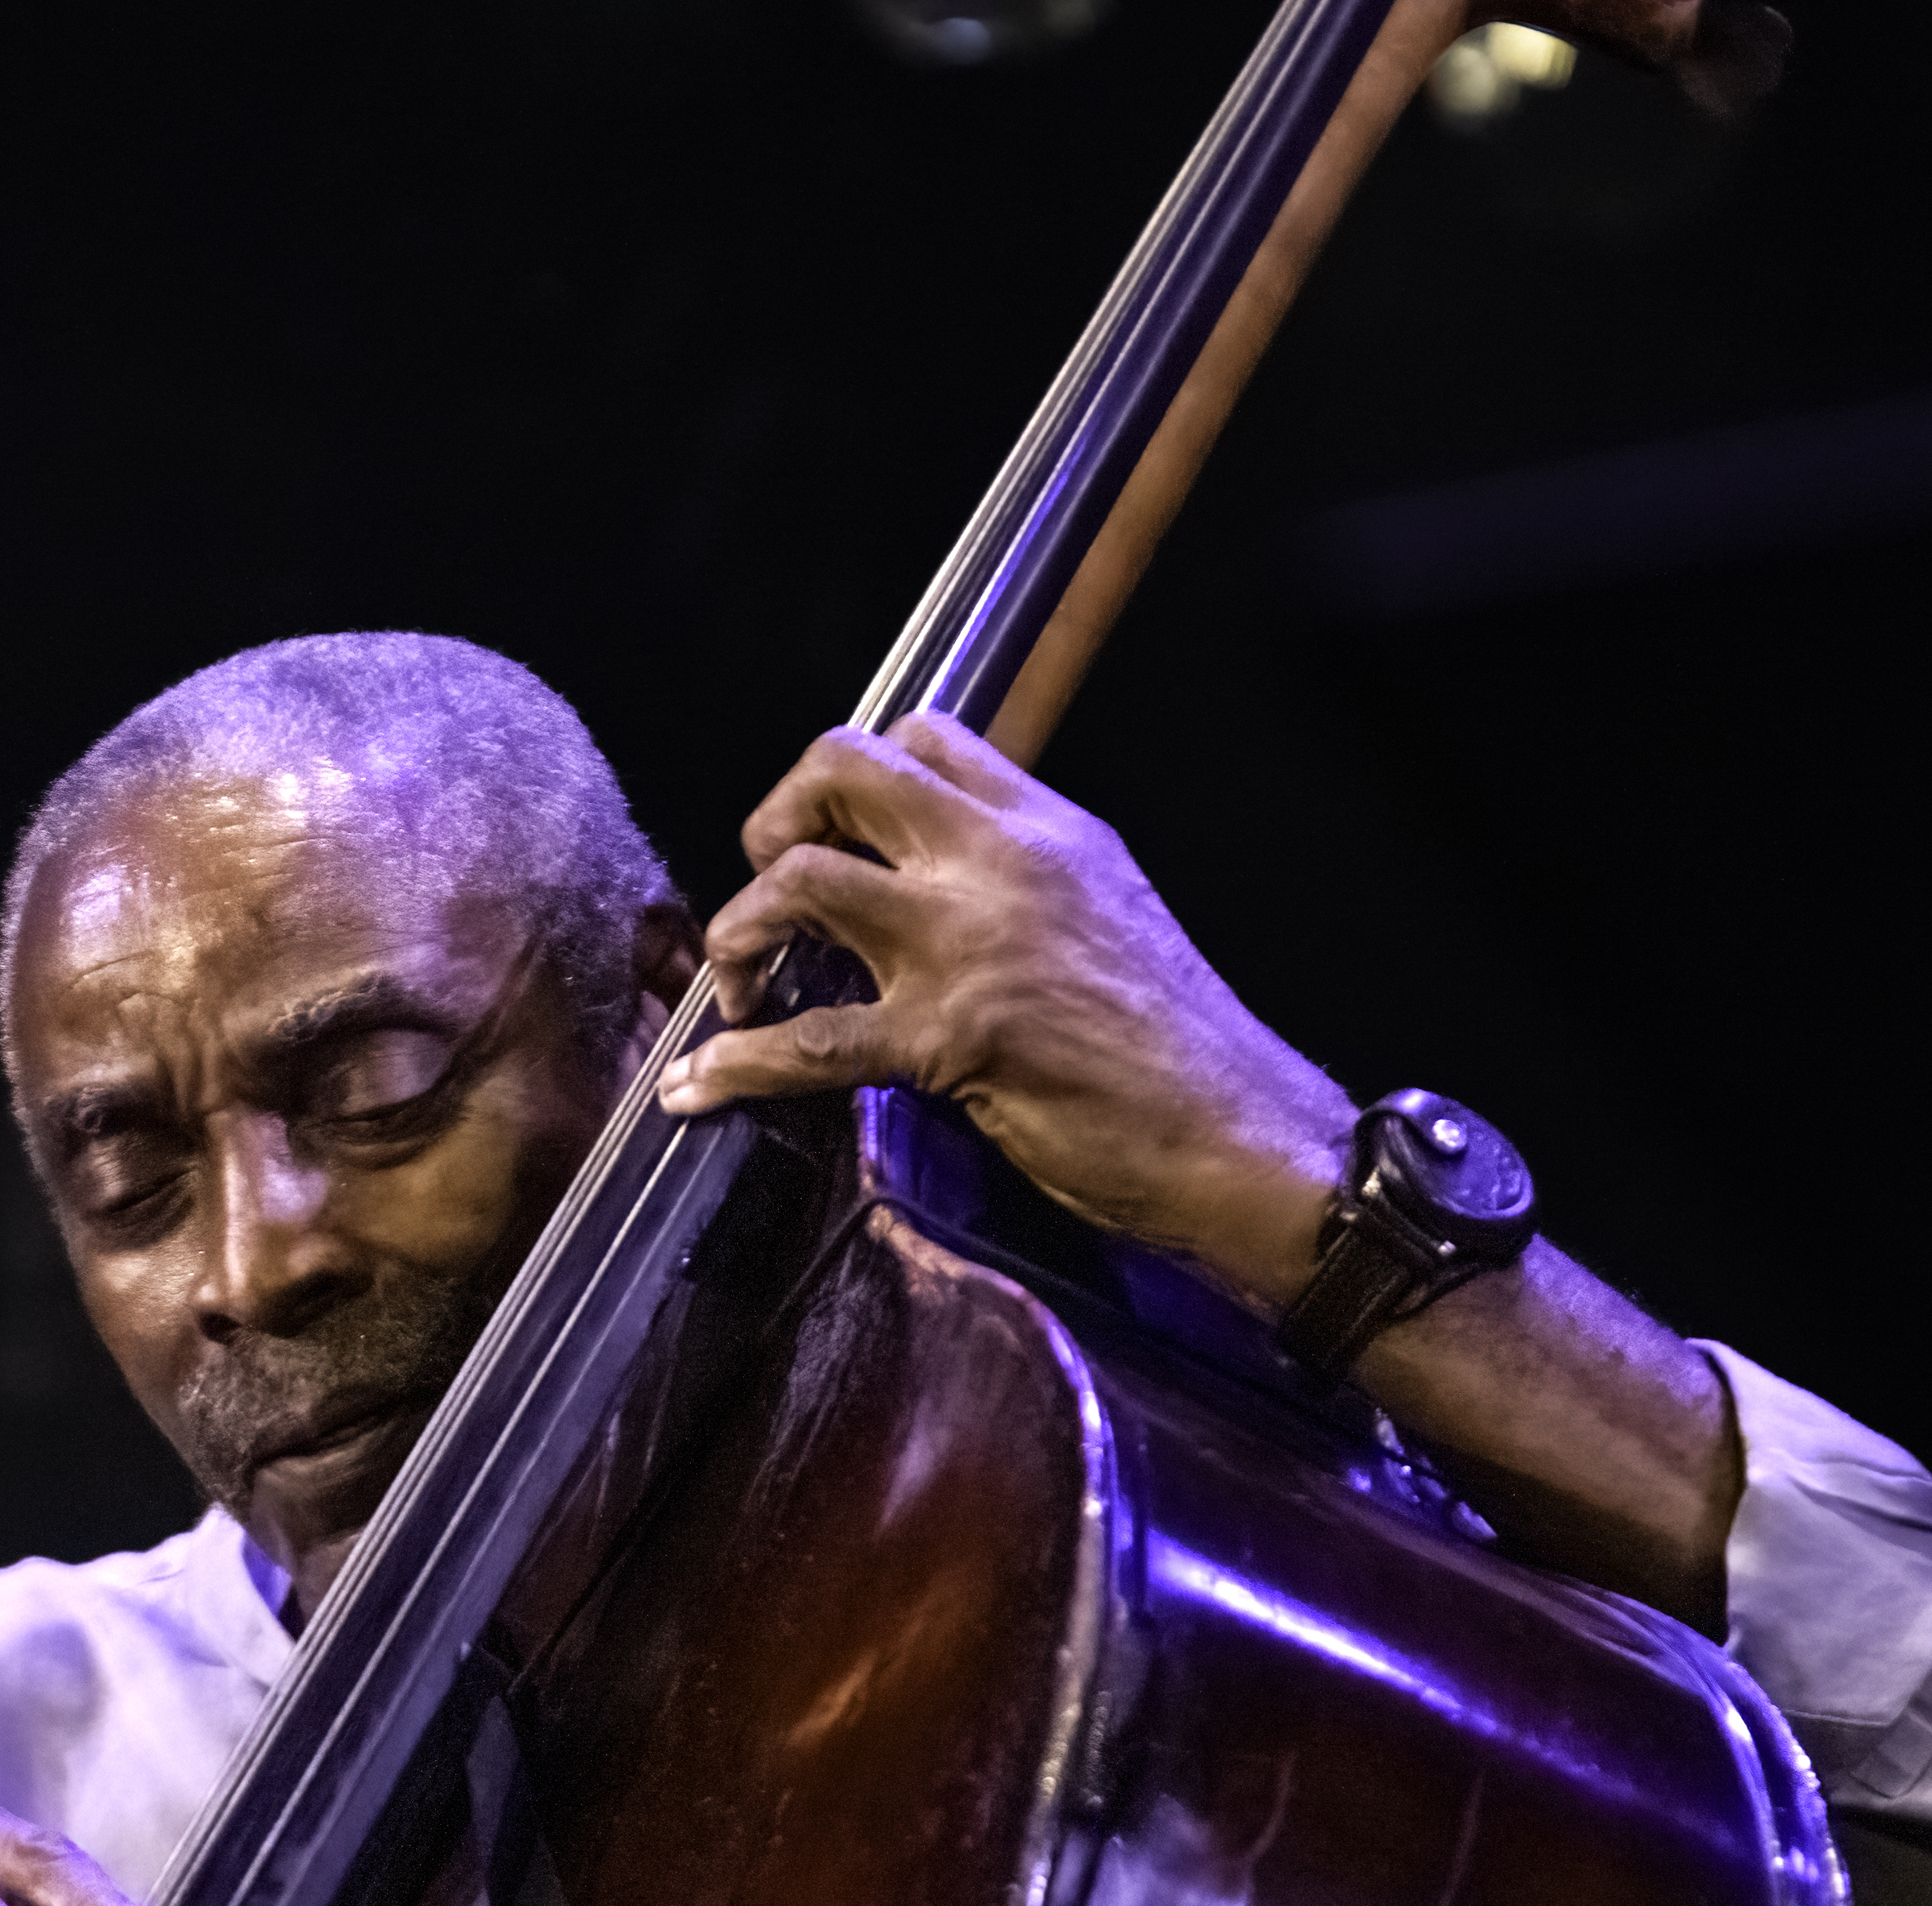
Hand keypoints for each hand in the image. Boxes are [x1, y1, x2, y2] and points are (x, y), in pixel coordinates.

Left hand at [655, 712, 1351, 1315]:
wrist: (1242, 1134)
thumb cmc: (1179, 1052)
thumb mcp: (1104, 921)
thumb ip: (1020, 891)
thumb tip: (930, 896)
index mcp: (1048, 829)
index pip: (923, 737)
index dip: (845, 778)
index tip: (820, 837)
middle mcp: (1005, 862)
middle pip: (846, 767)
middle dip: (773, 820)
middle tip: (762, 893)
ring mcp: (973, 945)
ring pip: (803, 881)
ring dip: (740, 932)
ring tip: (735, 989)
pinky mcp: (951, 1038)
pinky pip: (808, 1039)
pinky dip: (736, 1065)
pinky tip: (696, 1089)